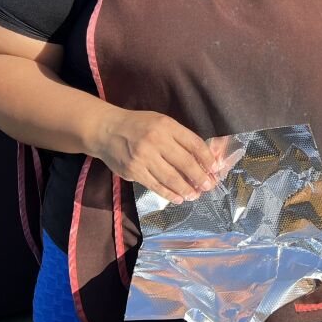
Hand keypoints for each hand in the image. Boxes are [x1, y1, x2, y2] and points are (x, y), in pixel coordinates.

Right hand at [95, 109, 219, 204]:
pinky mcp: (133, 171)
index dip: (207, 159)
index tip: (216, 169)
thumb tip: (204, 157)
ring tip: (195, 195)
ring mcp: (143, 157)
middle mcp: (156, 140)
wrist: (106, 130)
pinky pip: (156, 185)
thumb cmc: (138, 126)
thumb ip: (180, 138)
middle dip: (200, 177)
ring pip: (171, 178)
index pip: (193, 144)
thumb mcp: (161, 123)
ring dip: (186, 189)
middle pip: (185, 163)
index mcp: (166, 125)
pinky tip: (178, 198)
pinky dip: (169, 194)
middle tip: (209, 186)